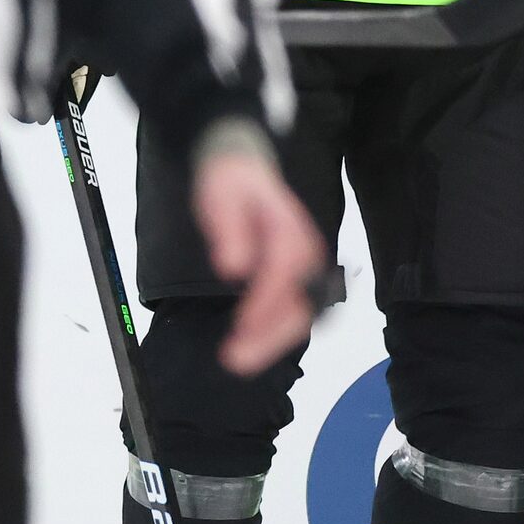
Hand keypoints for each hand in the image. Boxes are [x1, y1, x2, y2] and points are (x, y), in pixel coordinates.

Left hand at [190, 134, 325, 374]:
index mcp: (288, 230)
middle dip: (272, 336)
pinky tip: (249, 339)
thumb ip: (229, 230)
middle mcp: (303, 249)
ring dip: (273, 339)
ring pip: (301, 310)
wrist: (242, 164)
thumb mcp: (220, 195)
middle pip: (302, 302)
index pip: (284, 274)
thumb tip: (234, 268)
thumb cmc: (230, 180)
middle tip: (236, 360)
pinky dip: (273, 329)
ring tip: (239, 357)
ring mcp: (302, 263)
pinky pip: (293, 306)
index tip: (239, 331)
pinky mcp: (293, 272)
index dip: (264, 306)